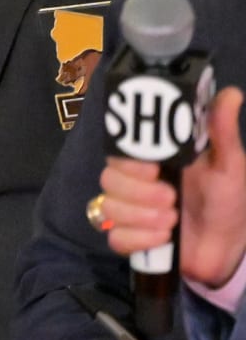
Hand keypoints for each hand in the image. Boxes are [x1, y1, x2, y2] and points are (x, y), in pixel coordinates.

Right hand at [103, 86, 245, 287]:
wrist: (228, 247)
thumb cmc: (227, 201)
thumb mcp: (229, 165)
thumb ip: (221, 131)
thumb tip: (231, 93)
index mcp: (152, 161)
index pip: (119, 151)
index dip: (128, 160)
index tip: (154, 169)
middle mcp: (134, 184)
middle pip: (108, 179)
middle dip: (139, 192)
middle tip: (171, 198)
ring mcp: (128, 213)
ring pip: (110, 209)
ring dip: (143, 218)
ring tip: (173, 220)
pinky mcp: (128, 240)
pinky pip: (116, 238)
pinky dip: (140, 240)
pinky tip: (163, 239)